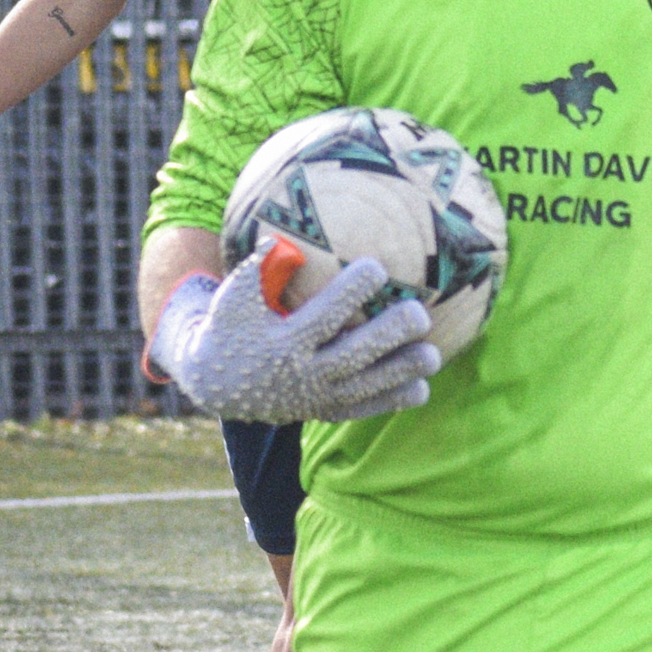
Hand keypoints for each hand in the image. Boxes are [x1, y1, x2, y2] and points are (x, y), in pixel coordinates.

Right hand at [147, 244, 439, 422]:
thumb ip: (254, 271)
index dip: (351, 292)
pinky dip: (394, 401)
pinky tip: (423, 386)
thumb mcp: (231, 300)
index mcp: (282, 343)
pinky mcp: (327, 411)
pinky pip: (365, 408)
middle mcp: (302, 375)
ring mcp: (317, 397)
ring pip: (366, 386)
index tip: (378, 267)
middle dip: (389, 335)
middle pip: (354, 355)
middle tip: (419, 313)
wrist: (218, 383)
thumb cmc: (232, 328)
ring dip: (401, 372)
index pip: (323, 316)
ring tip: (433, 355)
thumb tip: (276, 240)